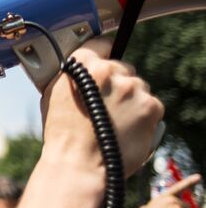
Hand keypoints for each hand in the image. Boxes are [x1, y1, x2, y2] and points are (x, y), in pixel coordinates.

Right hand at [40, 37, 163, 176]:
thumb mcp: (54, 94)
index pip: (100, 43)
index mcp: (83, 64)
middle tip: (106, 104)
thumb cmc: (62, 133)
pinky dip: (143, 115)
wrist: (80, 163)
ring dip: (130, 99)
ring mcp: (133, 88)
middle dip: (117, 83)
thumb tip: (82, 69)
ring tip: (115, 121)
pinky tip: (127, 128)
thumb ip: (72, 75)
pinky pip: (151, 104)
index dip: (103, 52)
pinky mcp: (152, 107)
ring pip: (138, 87)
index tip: (105, 59)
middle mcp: (110, 70)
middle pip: (122, 68)